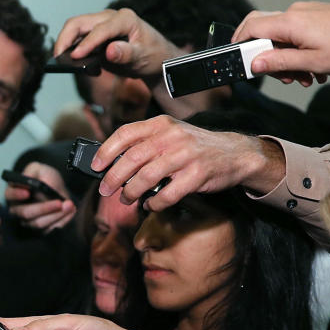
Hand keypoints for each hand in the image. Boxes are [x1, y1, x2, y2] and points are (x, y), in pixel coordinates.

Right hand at [6, 163, 75, 232]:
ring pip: (39, 224)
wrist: (55, 188)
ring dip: (56, 216)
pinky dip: (62, 220)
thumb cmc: (44, 177)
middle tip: (59, 202)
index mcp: (13, 192)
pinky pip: (50, 229)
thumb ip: (40, 175)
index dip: (17, 194)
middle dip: (44, 208)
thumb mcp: (41, 169)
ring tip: (69, 205)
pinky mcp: (40, 229)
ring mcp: (28, 221)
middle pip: (26, 213)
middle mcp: (17, 209)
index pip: (10, 194)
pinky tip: (71, 211)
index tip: (27, 192)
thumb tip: (42, 186)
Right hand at [53, 8, 181, 78]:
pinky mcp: (96, 34)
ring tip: (61, 60)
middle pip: (79, 23)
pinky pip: (78, 38)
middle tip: (57, 57)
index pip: (100, 30)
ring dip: (65, 42)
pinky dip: (72, 47)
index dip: (86, 43)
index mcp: (124, 19)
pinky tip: (75, 62)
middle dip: (65, 38)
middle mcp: (110, 17)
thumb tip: (110, 51)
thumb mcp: (143, 57)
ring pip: (75, 28)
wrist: (155, 57)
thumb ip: (127, 54)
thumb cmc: (152, 55)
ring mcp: (101, 24)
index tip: (74, 57)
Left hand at [91, 115, 285, 207]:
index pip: (125, 133)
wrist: (234, 153)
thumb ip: (145, 144)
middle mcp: (172, 137)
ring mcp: (186, 155)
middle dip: (113, 177)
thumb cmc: (194, 147)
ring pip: (147, 177)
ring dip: (131, 192)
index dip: (106, 151)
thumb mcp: (170, 135)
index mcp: (161, 124)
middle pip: (132, 158)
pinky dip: (155, 203)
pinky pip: (168, 194)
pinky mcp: (198, 175)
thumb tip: (112, 163)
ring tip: (126, 199)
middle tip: (105, 190)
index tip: (95, 166)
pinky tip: (150, 205)